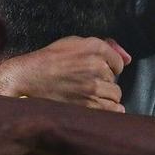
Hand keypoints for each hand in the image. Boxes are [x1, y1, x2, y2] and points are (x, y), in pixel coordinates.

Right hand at [0, 36, 129, 111]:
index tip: (95, 72)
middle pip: (115, 79)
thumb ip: (103, 47)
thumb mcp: (73, 44)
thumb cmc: (48, 60)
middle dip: (104, 82)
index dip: (108, 68)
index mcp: (94, 47)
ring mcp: (94, 87)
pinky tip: (93, 108)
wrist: (26, 79)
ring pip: (115, 95)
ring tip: (86, 97)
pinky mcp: (89, 106)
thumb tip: (128, 59)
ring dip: (105, 97)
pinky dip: (107, 110)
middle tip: (85, 85)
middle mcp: (97, 66)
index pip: (118, 61)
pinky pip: (113, 110)